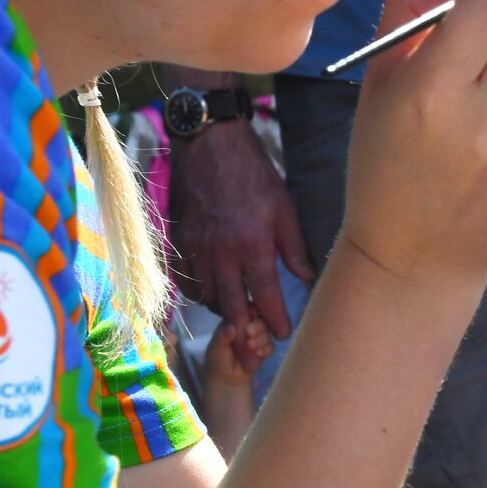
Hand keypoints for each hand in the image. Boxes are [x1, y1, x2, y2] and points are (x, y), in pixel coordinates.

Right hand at [167, 120, 315, 369]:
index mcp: (252, 244)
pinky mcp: (179, 240)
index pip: (265, 295)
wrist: (211, 145)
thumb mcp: (284, 207)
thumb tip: (307, 277)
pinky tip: (212, 293)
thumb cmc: (253, 174)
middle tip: (255, 342)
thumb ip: (294, 247)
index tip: (282, 333)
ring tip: (239, 314)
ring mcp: (196, 247)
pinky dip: (199, 293)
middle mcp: (221, 251)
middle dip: (244, 329)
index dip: (274, 319)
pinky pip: (186, 280)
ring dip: (223, 310)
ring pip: (206, 296)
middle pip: (230, 305)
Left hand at [204, 313, 275, 386]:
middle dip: (258, 325)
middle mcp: (248, 326)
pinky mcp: (264, 349)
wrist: (226, 379)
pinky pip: (271, 346)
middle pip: (261, 318)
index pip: (247, 308)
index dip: (251, 309)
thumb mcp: (215, 349)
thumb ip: (222, 337)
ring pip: (268, 332)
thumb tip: (231, 327)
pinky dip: (265, 349)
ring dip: (261, 339)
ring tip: (250, 347)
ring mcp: (257, 337)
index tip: (251, 314)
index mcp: (235, 320)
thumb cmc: (217, 360)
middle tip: (249, 333)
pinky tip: (257, 354)